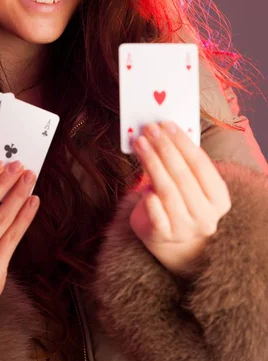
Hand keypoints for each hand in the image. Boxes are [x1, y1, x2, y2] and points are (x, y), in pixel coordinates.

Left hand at [129, 121, 231, 275]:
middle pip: (182, 175)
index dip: (183, 143)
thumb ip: (182, 161)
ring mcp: (185, 228)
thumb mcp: (188, 182)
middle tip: (149, 129)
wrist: (168, 235)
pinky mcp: (163, 236)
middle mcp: (206, 216)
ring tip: (140, 143)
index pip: (201, 165)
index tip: (167, 124)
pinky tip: (142, 184)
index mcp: (220, 199)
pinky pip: (156, 213)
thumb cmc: (179, 198)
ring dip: (152, 163)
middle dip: (164, 148)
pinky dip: (149, 197)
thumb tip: (162, 131)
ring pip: (167, 190)